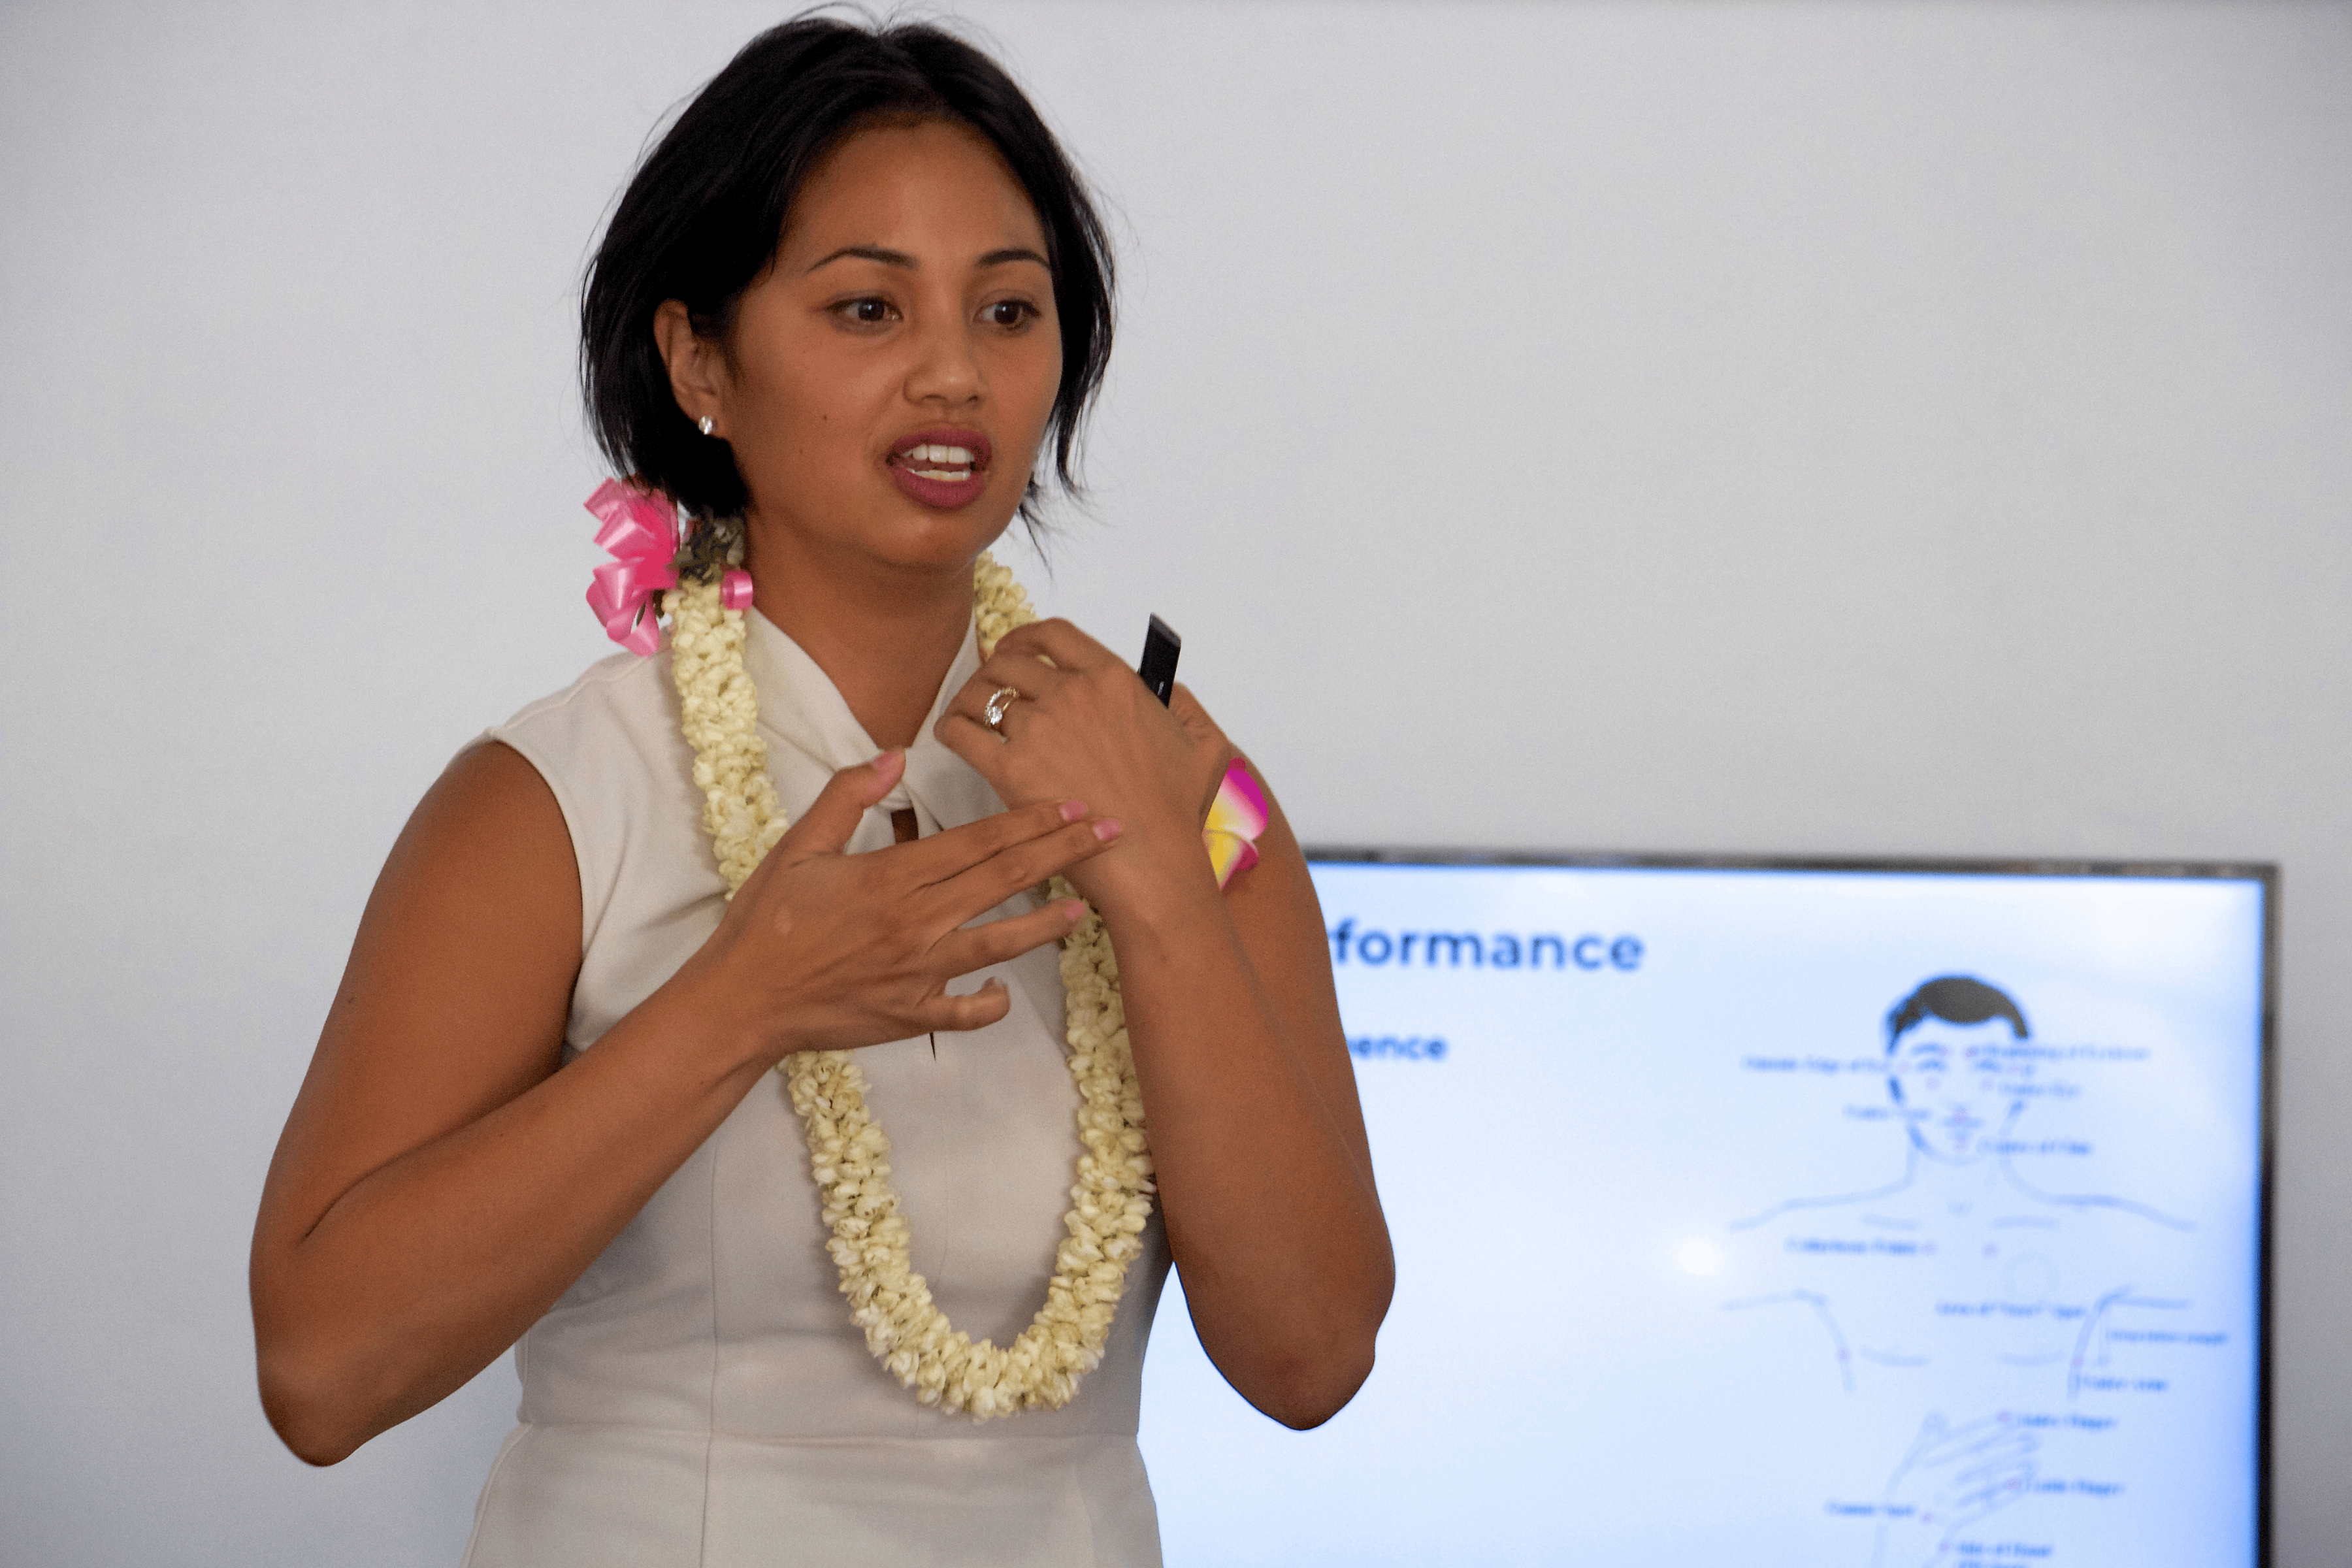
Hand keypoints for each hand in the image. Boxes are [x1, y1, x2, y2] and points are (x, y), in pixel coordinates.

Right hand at [682, 751, 1117, 1062]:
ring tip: (1086, 907)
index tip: (1070, 803)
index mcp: (891, 878)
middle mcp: (915, 923)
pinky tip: (1006, 988)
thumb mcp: (798, 847)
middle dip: (1061, 853)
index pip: (977, 841)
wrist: (740, 1002)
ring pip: (999, 943)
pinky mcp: (911, 1015)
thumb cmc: (766, 922)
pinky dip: (991, 1000)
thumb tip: (894, 756)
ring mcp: (918, 972)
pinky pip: (966, 1011)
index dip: (1029, 821)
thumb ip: (847, 797)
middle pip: (1003, 880)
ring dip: (1048, 924)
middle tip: (1106, 833)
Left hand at [933, 618, 1234, 919]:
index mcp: (1114, 680)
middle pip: (1009, 660)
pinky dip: (950, 726)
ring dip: (970, 697)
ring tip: (969, 712)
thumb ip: (1187, 707)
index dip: (1026, 637)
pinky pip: (960, 730)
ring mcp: (1039, 729)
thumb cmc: (1177, 812)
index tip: (1018, 650)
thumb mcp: (1206, 746)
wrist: (1151, 860)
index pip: (1053, 634)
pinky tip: (954, 735)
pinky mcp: (1010, 769)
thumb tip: (1168, 691)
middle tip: (990, 687)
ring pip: (981, 692)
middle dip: (994, 669)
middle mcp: (1072, 694)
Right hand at [1873, 1412, 2037, 1567]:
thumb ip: (1926, 1437)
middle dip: (2010, 1446)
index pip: (1964, 1436)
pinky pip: (1987, 1504)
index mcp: (1930, 1457)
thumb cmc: (1904, 1492)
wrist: (1897, 1528)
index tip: (2010, 1417)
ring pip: (1988, 1478)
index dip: (1988, 1426)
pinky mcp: (1959, 1517)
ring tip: (2034, 1461)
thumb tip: (1938, 1414)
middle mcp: (1943, 1474)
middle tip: (2034, 1439)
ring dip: (2012, 1469)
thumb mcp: (1910, 1459)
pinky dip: (2006, 1494)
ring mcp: (1952, 1497)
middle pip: (1982, 1455)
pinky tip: (2023, 1486)